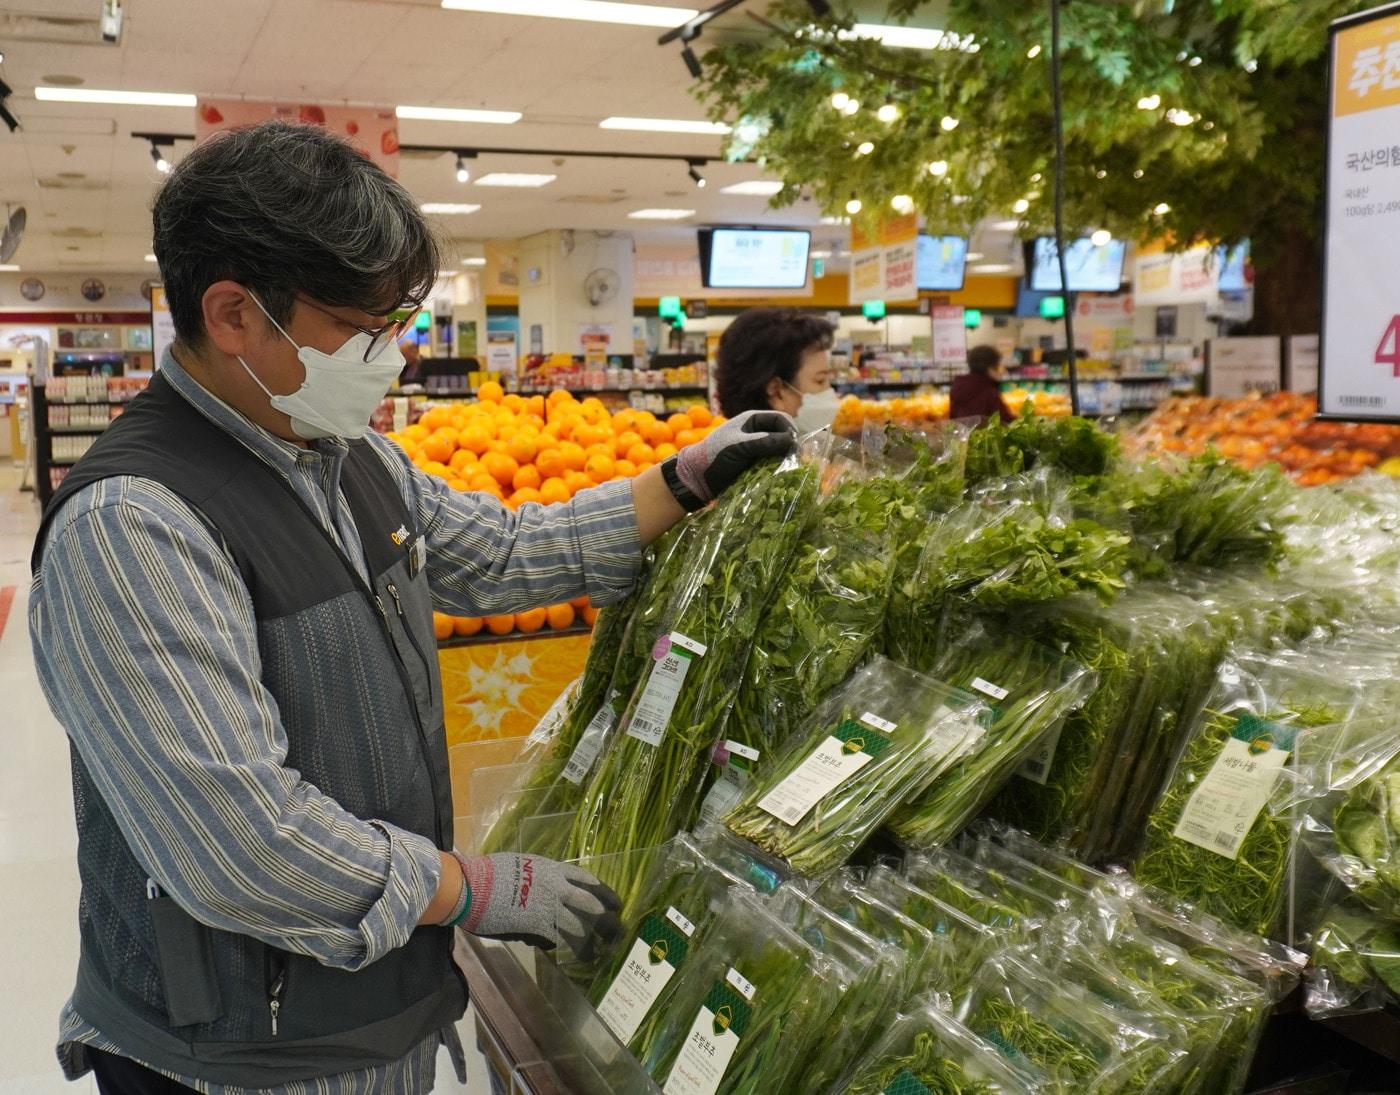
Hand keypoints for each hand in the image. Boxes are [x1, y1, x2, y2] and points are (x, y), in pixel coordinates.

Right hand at [455, 852, 622, 961]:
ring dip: (591, 943)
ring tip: (600, 953)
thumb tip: (549, 892)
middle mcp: (557, 889)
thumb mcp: (522, 865)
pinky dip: (565, 949)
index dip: (604, 893)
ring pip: (579, 928)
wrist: (474, 886)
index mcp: (554, 871)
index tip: (614, 903)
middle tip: (619, 930)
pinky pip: (558, 941)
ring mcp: (548, 909)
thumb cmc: (492, 872)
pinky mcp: (536, 928)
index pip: (587, 881)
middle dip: (607, 921)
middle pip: (592, 906)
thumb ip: (540, 878)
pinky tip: (574, 957)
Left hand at [671, 410, 795, 507]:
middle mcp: (756, 433)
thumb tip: (792, 442)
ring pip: (780, 451)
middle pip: (783, 435)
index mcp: (752, 420)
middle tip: (794, 461)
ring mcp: (756, 449)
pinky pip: (773, 465)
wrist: (696, 478)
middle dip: (790, 447)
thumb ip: (764, 442)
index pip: (781, 419)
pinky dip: (778, 470)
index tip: (793, 447)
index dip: (790, 431)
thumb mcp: (739, 446)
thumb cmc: (714, 457)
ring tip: (788, 470)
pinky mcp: (755, 465)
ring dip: (785, 460)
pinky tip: (780, 477)